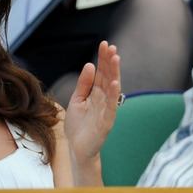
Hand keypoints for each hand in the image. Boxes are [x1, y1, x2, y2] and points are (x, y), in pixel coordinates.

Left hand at [63, 41, 120, 185]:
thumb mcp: (76, 100)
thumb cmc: (78, 126)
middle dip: (109, 61)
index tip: (104, 44)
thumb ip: (83, 84)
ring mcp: (106, 109)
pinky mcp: (107, 121)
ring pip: (112, 88)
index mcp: (96, 93)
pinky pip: (111, 106)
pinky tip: (114, 82)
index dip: (103, 59)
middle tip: (110, 46)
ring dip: (114, 73)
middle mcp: (103, 99)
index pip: (101, 73)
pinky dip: (113, 94)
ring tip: (115, 58)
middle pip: (107, 76)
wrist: (77, 149)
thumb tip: (89, 65)